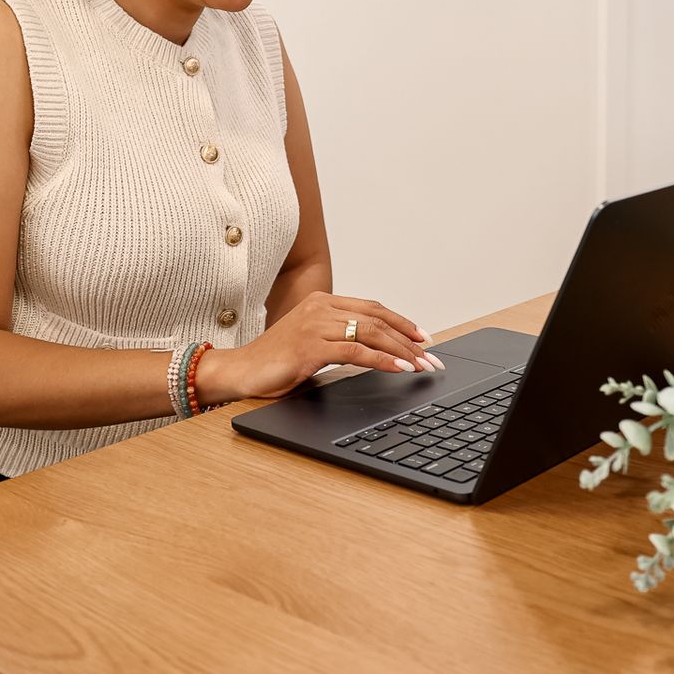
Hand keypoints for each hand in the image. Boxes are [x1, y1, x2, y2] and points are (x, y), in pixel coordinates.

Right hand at [197, 292, 437, 402]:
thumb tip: (377, 349)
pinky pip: (356, 351)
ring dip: (402, 351)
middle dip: (410, 339)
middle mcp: (322, 307)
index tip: (424, 338)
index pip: (373, 309)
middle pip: (378, 319)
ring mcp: (316, 324)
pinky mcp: (311, 346)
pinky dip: (382, 360)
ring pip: (372, 333)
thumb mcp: (314, 343)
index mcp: (324, 302)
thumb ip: (340, 338)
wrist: (241, 370)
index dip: (403, 323)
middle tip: (431, 356)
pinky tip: (398, 369)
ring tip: (421, 365)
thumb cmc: (276, 361)